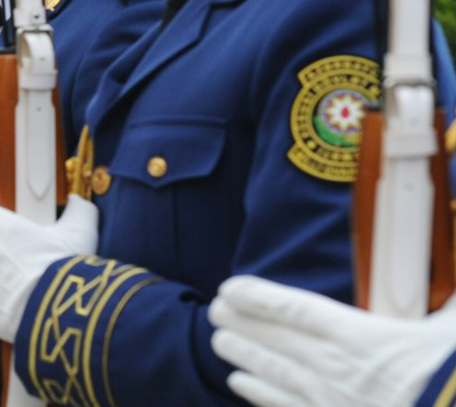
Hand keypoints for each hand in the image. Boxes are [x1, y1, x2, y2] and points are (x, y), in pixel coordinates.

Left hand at [209, 275, 455, 406]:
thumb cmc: (454, 378)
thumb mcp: (454, 330)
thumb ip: (450, 299)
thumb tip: (454, 252)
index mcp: (360, 337)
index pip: (295, 308)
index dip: (257, 296)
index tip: (230, 287)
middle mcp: (335, 367)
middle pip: (274, 339)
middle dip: (240, 323)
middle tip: (214, 310)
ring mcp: (330, 401)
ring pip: (272, 373)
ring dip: (242, 355)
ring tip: (219, 342)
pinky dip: (258, 394)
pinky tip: (240, 384)